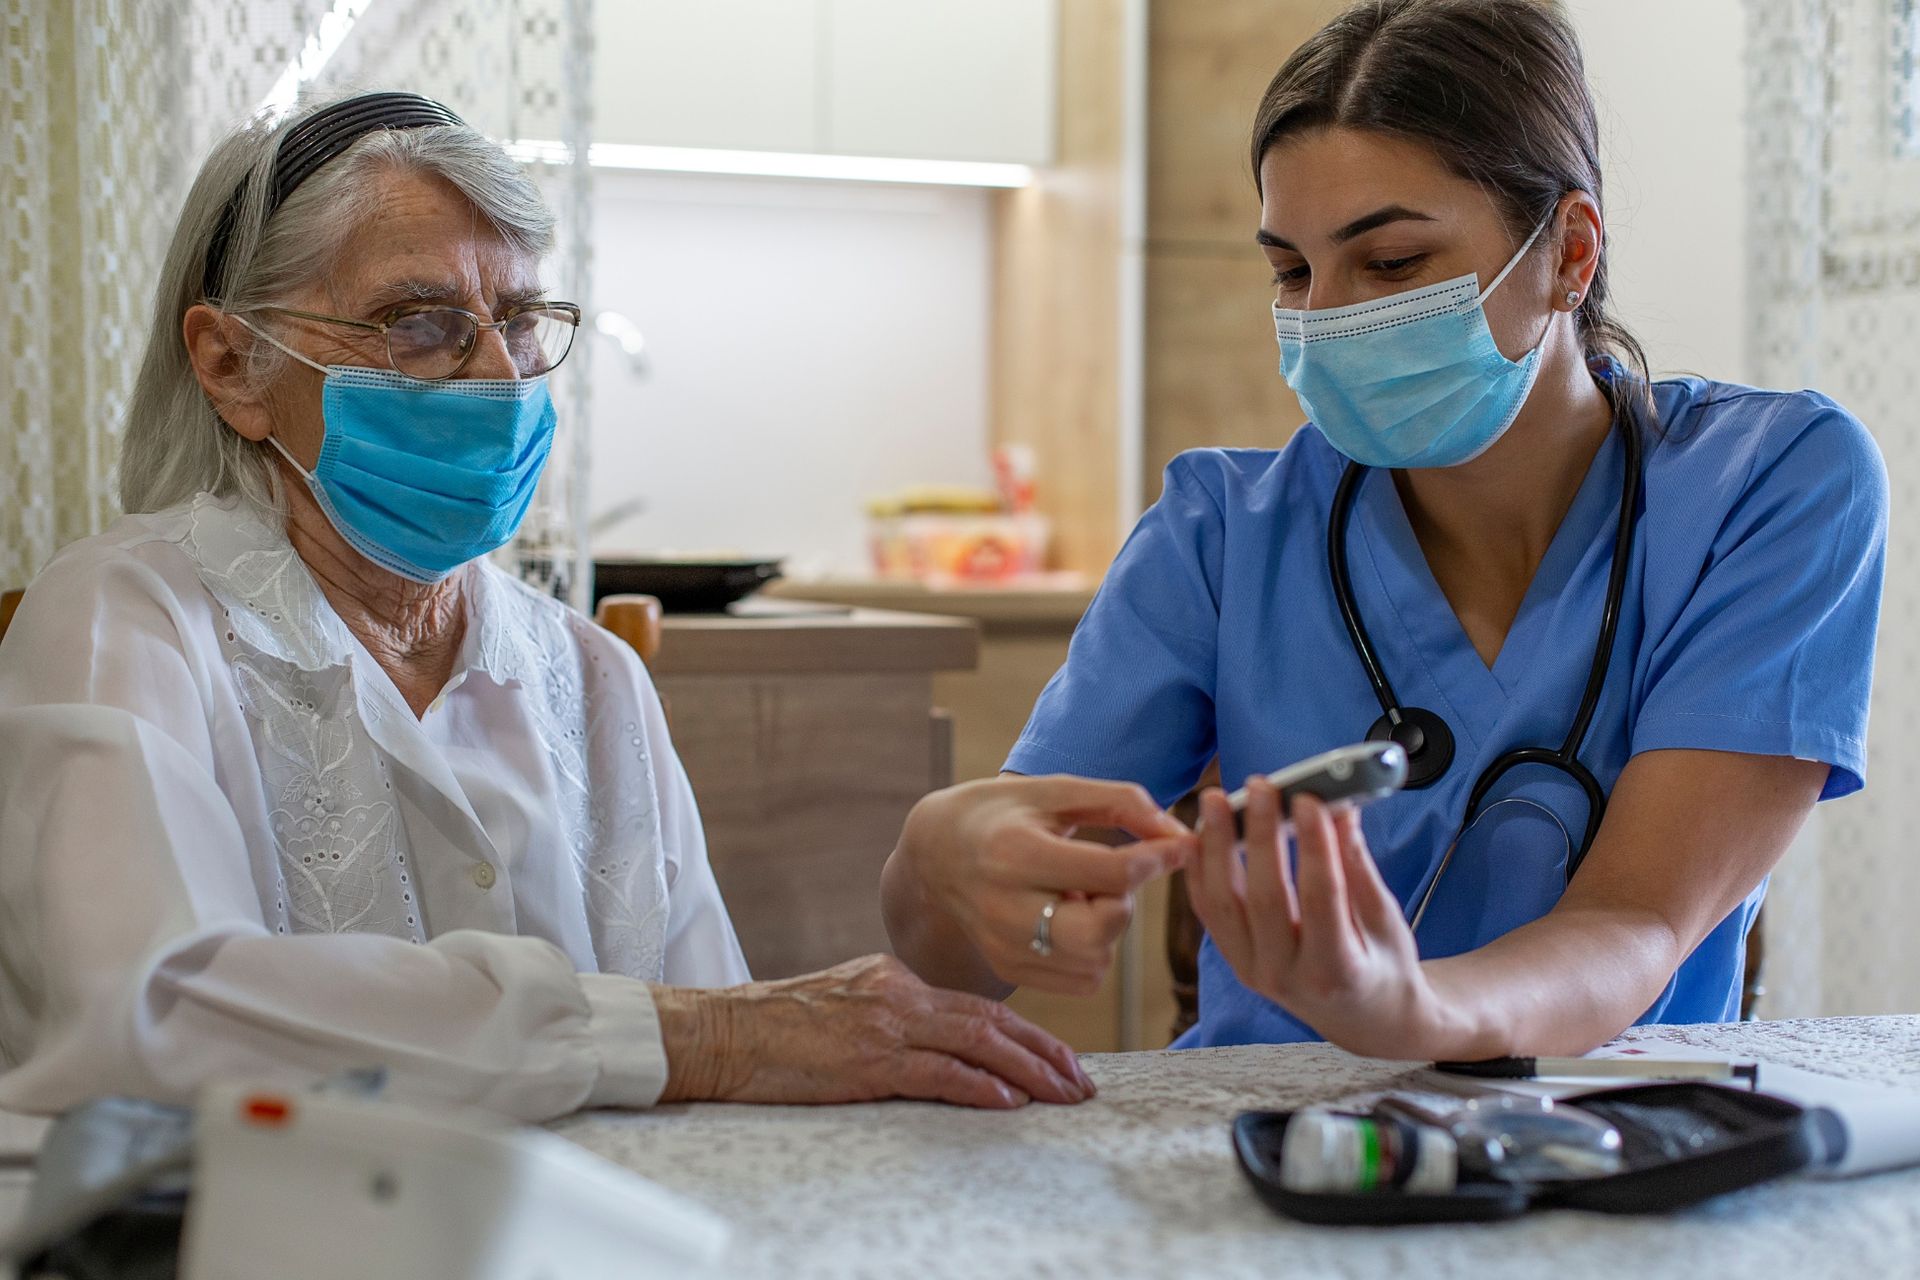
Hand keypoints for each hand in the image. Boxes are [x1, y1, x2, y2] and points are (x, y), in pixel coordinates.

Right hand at [655, 955, 1095, 1108]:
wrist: (721, 1031)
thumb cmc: (774, 1026)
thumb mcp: (844, 1001)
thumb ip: (891, 1013)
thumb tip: (936, 1043)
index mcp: (895, 976)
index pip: (976, 1005)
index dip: (1026, 1033)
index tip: (1060, 1057)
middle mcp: (899, 992)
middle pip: (990, 1019)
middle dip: (1044, 1051)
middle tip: (1082, 1081)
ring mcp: (885, 1024)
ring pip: (977, 1042)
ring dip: (1029, 1071)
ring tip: (1063, 1094)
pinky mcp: (867, 1059)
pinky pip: (938, 1072)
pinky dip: (979, 1086)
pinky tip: (1008, 1101)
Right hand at [890, 776, 1194, 994]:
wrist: (936, 851)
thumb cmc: (1004, 812)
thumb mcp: (1056, 790)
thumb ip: (1122, 802)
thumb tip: (1179, 835)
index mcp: (1014, 852)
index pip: (1110, 873)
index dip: (1157, 859)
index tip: (1179, 844)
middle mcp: (1003, 906)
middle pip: (1102, 930)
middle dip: (1125, 901)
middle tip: (1112, 875)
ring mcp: (1002, 945)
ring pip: (1096, 961)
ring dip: (1109, 929)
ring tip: (1081, 894)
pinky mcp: (1008, 968)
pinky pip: (1081, 980)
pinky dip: (1093, 952)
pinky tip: (1068, 918)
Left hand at [1186, 780, 1474, 1060]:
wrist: (1363, 1018)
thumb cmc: (1383, 966)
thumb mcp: (1386, 921)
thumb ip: (1359, 867)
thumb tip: (1342, 809)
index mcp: (1337, 971)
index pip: (1321, 899)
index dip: (1315, 846)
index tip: (1310, 800)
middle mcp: (1287, 977)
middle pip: (1265, 897)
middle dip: (1260, 835)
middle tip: (1260, 786)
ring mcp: (1253, 971)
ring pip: (1223, 903)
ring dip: (1215, 846)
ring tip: (1216, 800)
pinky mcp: (1234, 960)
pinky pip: (1208, 911)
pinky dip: (1199, 869)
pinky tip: (1200, 832)